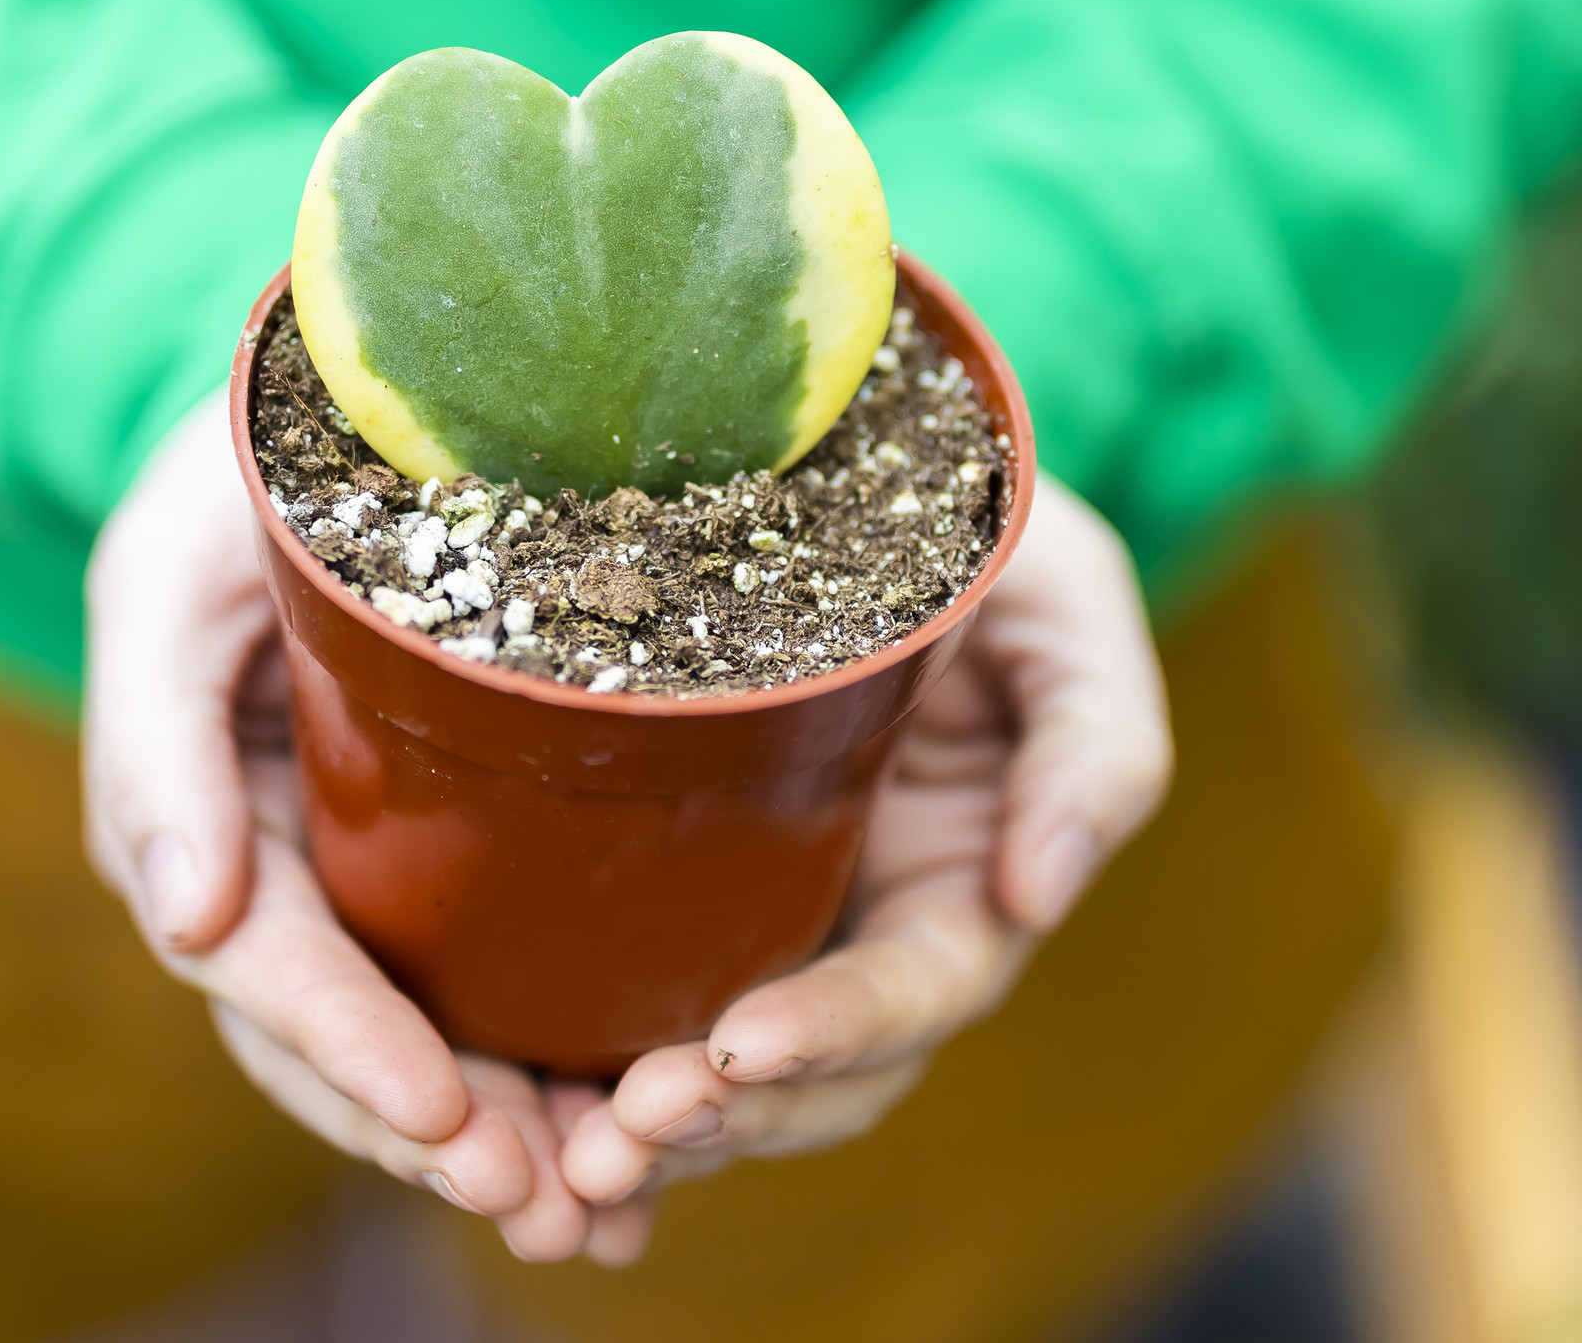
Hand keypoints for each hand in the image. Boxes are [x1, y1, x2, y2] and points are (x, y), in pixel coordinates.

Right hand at [84, 395, 605, 1259]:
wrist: (339, 409)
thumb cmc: (242, 479)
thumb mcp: (171, 572)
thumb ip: (157, 738)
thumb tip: (183, 921)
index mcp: (206, 820)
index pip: (269, 962)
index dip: (348, 1046)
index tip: (442, 1111)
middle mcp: (284, 869)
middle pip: (349, 1037)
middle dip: (440, 1130)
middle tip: (553, 1199)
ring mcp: (369, 867)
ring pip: (425, 1033)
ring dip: (508, 1130)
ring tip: (609, 1204)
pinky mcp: (453, 848)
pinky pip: (493, 974)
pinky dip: (551, 1060)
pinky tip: (635, 1129)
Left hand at [557, 472, 1171, 1246]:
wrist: (851, 463)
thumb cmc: (980, 530)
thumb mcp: (1070, 601)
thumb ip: (1096, 742)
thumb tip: (1040, 898)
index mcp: (963, 879)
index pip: (915, 994)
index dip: (838, 1030)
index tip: (741, 1043)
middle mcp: (865, 922)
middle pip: (813, 1069)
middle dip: (729, 1115)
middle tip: (616, 1134)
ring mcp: (767, 911)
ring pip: (719, 1063)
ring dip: (652, 1121)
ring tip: (562, 1150)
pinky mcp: (674, 879)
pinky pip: (635, 992)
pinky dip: (586, 1061)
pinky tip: (518, 1094)